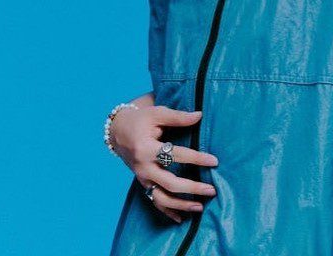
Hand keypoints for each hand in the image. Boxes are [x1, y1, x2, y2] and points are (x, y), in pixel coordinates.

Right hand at [109, 104, 218, 222]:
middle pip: (170, 183)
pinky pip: (154, 202)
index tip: (214, 161)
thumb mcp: (157, 113)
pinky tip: (181, 219)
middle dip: (192, 188)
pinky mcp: (143, 184)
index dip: (196, 158)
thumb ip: (178, 117)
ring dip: (182, 205)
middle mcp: (143, 167)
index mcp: (147, 148)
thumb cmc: (141, 120)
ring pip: (161, 198)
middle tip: (212, 190)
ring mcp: (142, 178)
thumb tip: (200, 115)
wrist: (118, 131)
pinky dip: (167, 212)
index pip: (176, 155)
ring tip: (200, 207)